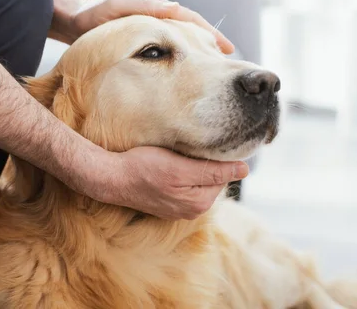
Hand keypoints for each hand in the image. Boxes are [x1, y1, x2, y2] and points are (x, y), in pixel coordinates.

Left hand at [50, 0, 233, 54]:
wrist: (74, 23)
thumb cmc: (93, 15)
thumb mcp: (116, 6)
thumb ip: (142, 6)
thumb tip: (175, 7)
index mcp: (156, 9)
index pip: (191, 19)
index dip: (210, 34)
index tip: (226, 48)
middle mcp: (158, 19)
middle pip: (192, 31)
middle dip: (210, 44)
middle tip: (228, 63)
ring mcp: (152, 32)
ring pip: (182, 43)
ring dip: (198, 55)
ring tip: (213, 71)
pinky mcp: (143, 45)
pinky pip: (169, 53)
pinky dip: (181, 61)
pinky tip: (186, 75)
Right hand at [90, 146, 248, 219]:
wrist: (113, 178)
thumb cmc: (143, 169)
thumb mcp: (180, 167)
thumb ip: (213, 171)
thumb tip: (244, 170)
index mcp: (200, 203)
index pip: (223, 174)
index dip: (214, 156)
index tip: (197, 146)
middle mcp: (192, 210)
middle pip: (211, 178)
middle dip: (202, 162)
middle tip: (183, 150)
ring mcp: (179, 208)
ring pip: (196, 180)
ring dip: (190, 166)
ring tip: (174, 157)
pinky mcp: (167, 203)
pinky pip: (183, 185)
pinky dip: (179, 173)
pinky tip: (167, 166)